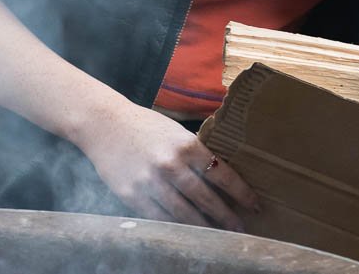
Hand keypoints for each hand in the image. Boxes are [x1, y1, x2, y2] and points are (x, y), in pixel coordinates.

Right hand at [77, 101, 260, 230]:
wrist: (104, 124)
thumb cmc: (144, 126)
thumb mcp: (175, 131)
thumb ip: (195, 152)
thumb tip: (220, 175)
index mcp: (186, 145)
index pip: (222, 174)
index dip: (240, 193)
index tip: (254, 205)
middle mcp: (171, 164)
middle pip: (206, 198)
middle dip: (226, 216)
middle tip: (240, 228)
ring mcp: (151, 182)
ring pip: (184, 213)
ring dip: (204, 226)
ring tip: (217, 234)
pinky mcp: (132, 195)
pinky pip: (159, 217)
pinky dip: (175, 227)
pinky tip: (187, 232)